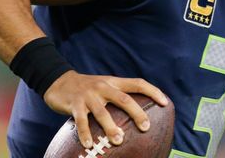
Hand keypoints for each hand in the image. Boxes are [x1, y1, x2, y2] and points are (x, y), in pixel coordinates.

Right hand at [43, 70, 168, 148]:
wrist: (58, 81)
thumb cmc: (86, 88)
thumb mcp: (104, 86)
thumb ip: (118, 96)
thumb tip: (139, 116)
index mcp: (113, 82)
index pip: (137, 83)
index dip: (152, 91)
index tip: (165, 102)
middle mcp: (103, 87)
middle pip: (124, 99)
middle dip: (137, 113)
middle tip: (146, 127)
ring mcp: (88, 95)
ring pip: (102, 112)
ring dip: (111, 127)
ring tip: (118, 140)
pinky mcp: (75, 104)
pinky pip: (81, 120)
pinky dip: (85, 133)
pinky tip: (89, 144)